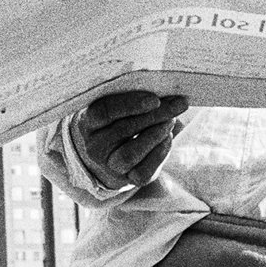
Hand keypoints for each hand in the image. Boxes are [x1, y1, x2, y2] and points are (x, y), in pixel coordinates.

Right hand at [71, 90, 188, 189]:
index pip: (104, 111)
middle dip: (155, 115)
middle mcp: (93, 146)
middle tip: (178, 104)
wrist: (105, 154)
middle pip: (124, 129)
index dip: (130, 104)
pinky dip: (160, 153)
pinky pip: (143, 171)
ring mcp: (107, 165)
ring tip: (171, 119)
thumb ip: (131, 95)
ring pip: (131, 153)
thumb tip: (162, 87)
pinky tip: (168, 138)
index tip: (155, 100)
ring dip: (156, 134)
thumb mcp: (114, 106)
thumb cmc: (115, 121)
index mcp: (87, 122)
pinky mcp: (124, 180)